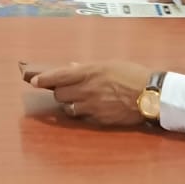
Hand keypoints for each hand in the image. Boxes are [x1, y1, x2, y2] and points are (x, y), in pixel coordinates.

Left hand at [30, 60, 152, 127]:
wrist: (151, 95)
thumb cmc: (133, 74)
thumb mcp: (110, 64)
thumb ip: (89, 68)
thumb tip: (72, 68)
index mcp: (90, 72)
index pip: (58, 76)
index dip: (43, 79)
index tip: (33, 81)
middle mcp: (87, 89)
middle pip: (60, 94)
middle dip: (59, 91)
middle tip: (65, 89)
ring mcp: (92, 106)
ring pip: (68, 108)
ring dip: (69, 103)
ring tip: (78, 99)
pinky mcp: (98, 119)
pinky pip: (82, 117)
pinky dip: (81, 112)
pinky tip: (89, 108)